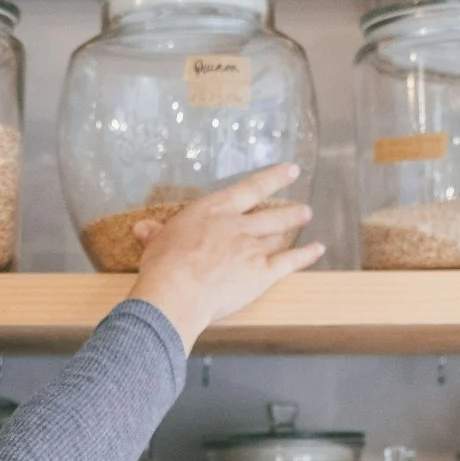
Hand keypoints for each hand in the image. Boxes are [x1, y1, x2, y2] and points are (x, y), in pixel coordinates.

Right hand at [125, 164, 322, 350]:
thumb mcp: (156, 243)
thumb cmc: (164, 265)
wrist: (178, 290)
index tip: (290, 170)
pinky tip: (317, 249)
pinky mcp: (262, 274)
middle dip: (288, 209)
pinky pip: (289, 262)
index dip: (272, 179)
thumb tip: (142, 228)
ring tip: (305, 219)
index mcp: (214, 212)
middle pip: (270, 213)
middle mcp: (238, 226)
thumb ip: (156, 233)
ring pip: (279, 234)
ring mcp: (253, 248)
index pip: (248, 190)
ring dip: (294, 226)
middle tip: (303, 206)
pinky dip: (305, 255)